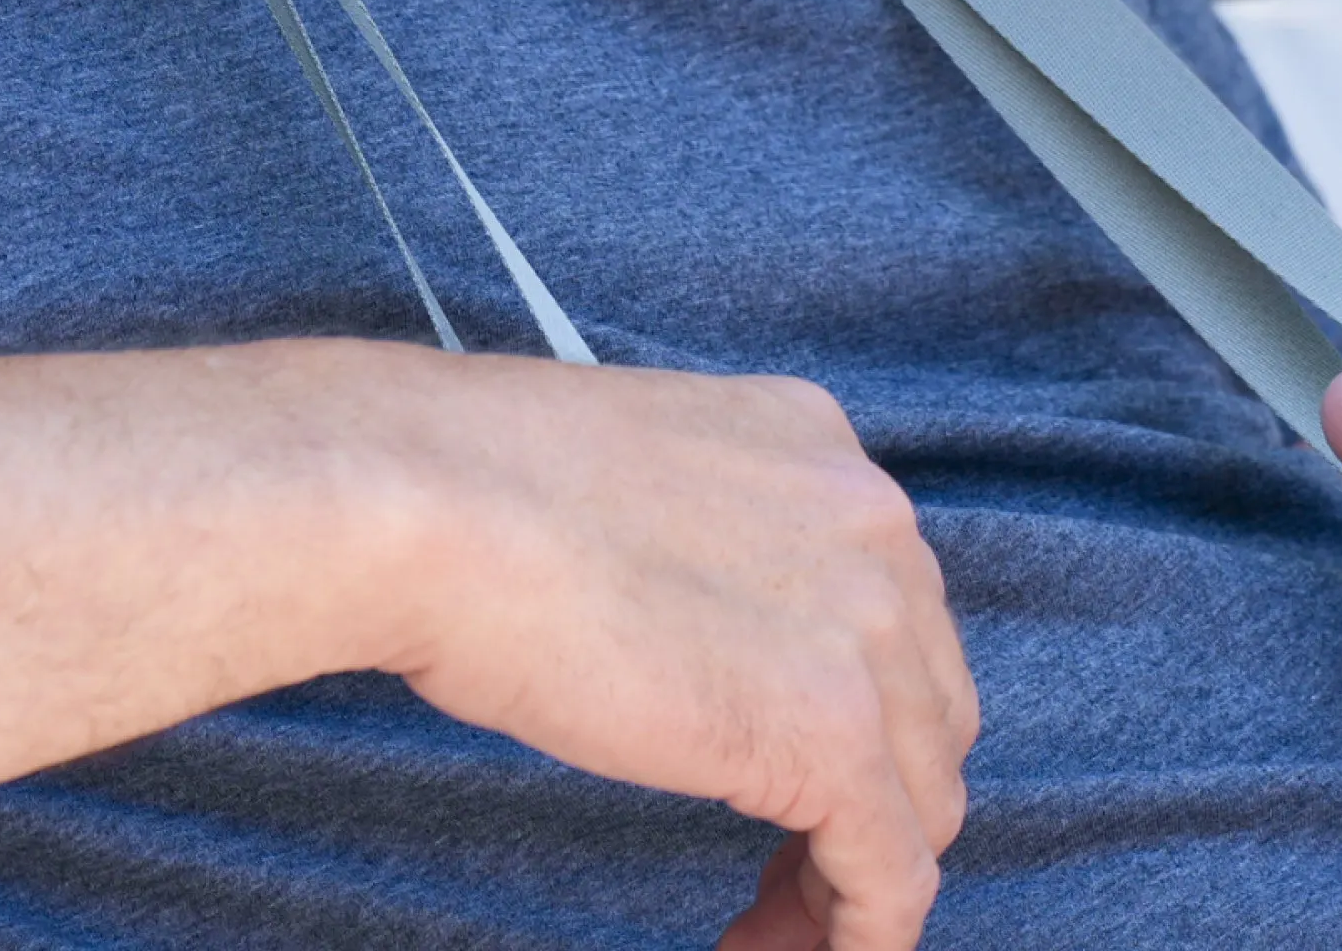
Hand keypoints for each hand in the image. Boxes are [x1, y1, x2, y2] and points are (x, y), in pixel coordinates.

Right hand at [376, 364, 976, 950]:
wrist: (418, 500)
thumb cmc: (459, 484)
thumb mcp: (624, 480)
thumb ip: (694, 543)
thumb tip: (689, 637)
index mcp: (812, 441)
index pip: (880, 602)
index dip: (847, 701)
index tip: (776, 763)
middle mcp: (867, 519)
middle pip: (923, 701)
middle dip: (868, 790)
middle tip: (781, 858)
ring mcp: (862, 626)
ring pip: (922, 796)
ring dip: (850, 873)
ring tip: (765, 922)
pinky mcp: (829, 734)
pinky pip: (891, 879)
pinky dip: (853, 938)